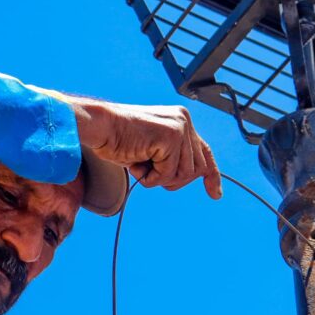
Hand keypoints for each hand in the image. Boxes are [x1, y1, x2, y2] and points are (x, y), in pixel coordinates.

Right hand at [71, 98, 221, 198]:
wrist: (100, 127)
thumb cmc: (118, 140)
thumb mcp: (152, 150)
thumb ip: (172, 157)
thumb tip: (191, 174)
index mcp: (181, 120)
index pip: (204, 152)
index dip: (212, 175)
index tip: (215, 194)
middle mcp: (184, 120)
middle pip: (196, 169)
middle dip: (172, 179)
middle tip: (147, 168)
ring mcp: (180, 128)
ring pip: (184, 175)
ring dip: (158, 178)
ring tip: (140, 161)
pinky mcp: (172, 137)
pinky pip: (169, 174)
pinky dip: (150, 177)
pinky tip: (137, 161)